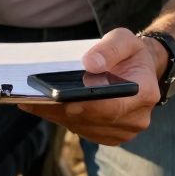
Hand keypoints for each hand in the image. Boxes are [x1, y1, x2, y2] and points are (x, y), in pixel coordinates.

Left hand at [18, 28, 164, 145]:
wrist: (139, 70)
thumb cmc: (129, 54)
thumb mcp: (123, 39)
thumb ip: (110, 48)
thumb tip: (90, 64)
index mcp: (144, 94)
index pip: (112, 106)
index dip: (85, 105)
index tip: (59, 99)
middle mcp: (136, 118)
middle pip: (92, 118)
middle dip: (61, 108)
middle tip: (32, 98)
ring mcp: (122, 131)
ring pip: (81, 126)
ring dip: (55, 114)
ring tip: (30, 100)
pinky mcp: (107, 135)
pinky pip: (79, 129)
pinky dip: (59, 117)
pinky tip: (40, 105)